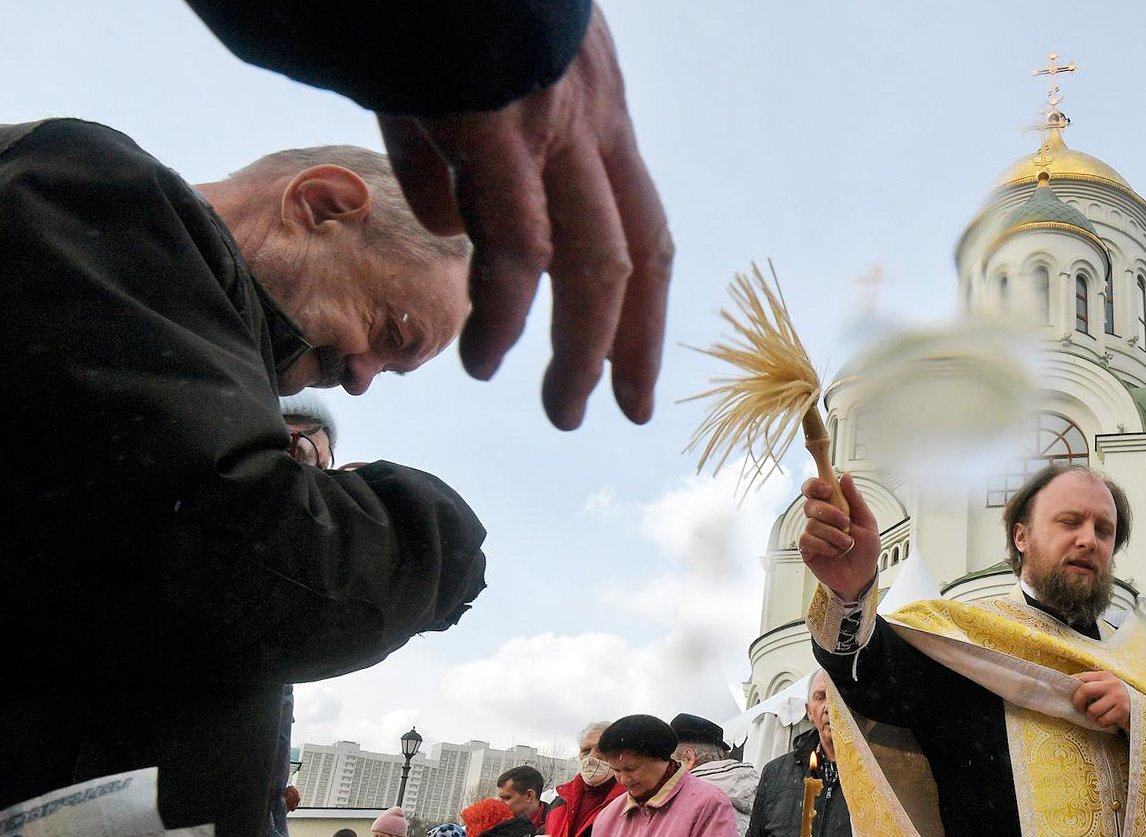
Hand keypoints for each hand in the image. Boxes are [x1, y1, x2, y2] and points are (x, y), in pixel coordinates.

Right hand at [378, 8, 671, 429]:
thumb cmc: (430, 4)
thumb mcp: (464, 71)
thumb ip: (461, 147)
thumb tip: (456, 222)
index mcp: (590, 100)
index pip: (636, 220)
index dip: (640, 304)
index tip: (632, 372)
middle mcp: (589, 115)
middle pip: (635, 254)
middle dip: (628, 345)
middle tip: (611, 412)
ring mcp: (550, 119)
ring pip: (591, 263)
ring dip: (577, 349)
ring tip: (553, 407)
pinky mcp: (497, 122)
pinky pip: (515, 242)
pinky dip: (505, 308)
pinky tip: (486, 353)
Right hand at [797, 474, 879, 600]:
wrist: (863, 576)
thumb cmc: (865, 550)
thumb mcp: (867, 522)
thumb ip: (855, 499)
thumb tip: (846, 477)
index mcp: (832, 507)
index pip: (813, 488)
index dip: (815, 485)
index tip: (827, 489)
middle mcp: (819, 518)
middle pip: (810, 504)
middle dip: (830, 512)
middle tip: (845, 522)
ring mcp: (812, 534)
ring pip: (812, 524)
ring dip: (834, 534)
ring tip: (847, 544)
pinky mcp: (807, 550)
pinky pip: (808, 540)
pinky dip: (826, 546)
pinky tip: (835, 552)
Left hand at [1072, 671, 1130, 731]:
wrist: (1138, 707)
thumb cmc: (1113, 697)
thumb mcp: (1103, 686)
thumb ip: (1088, 684)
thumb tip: (1066, 685)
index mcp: (1104, 675)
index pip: (1081, 677)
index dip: (1072, 688)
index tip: (1071, 697)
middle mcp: (1112, 684)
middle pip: (1085, 690)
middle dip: (1078, 702)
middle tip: (1081, 708)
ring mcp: (1118, 697)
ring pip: (1092, 711)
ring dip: (1093, 716)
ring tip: (1099, 714)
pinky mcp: (1122, 711)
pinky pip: (1102, 721)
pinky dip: (1102, 723)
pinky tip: (1108, 718)